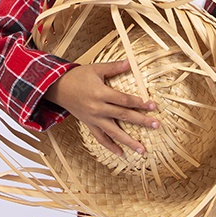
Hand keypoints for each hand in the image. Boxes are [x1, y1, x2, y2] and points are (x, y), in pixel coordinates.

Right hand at [43, 60, 158, 156]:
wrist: (58, 88)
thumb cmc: (78, 77)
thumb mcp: (96, 69)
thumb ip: (113, 67)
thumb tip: (130, 62)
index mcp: (101, 93)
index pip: (124, 100)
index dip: (139, 103)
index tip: (153, 106)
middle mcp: (98, 108)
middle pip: (123, 116)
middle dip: (141, 121)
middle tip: (156, 125)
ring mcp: (94, 119)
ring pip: (114, 132)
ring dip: (129, 142)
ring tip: (142, 150)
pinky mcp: (89, 124)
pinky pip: (101, 138)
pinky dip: (111, 147)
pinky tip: (121, 154)